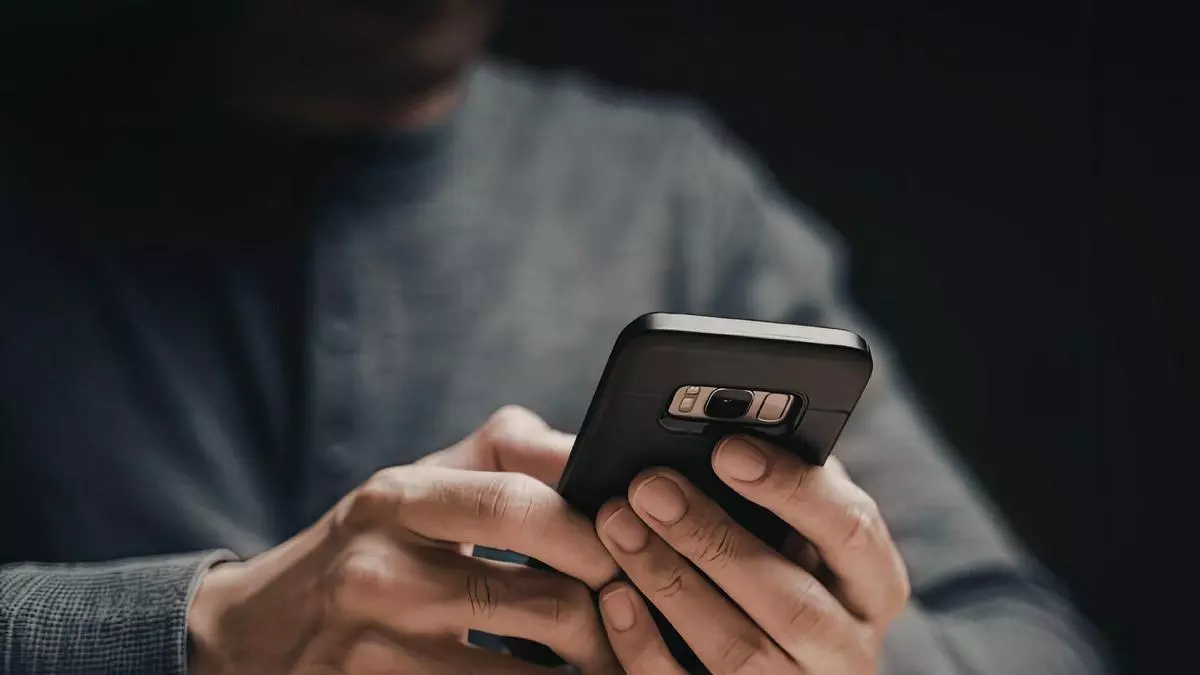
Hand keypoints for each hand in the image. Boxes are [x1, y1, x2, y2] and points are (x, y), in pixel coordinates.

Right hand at [188, 407, 621, 674]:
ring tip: (606, 660)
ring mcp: (377, 657)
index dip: (596, 532)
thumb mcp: (413, 484)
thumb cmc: (361, 549)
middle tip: (639, 619)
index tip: (635, 549)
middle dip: (611, 618)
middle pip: (545, 603)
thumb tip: (597, 450)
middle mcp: (381, 576)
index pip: (521, 505)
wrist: (247, 638)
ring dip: (589, 672)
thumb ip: (506, 453)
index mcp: (396, 501)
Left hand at [594, 436, 909, 673]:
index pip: (853, 533)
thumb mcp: (796, 536)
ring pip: (738, 651)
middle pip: (790, 601)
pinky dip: (644, 645)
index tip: (729, 448)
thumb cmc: (771, 575)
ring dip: (670, 580)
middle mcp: (845, 650)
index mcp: (870, 588)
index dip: (792, 489)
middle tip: (649, 486)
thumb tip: (730, 433)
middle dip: (712, 537)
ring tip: (618, 524)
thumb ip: (778, 492)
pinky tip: (613, 596)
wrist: (766, 664)